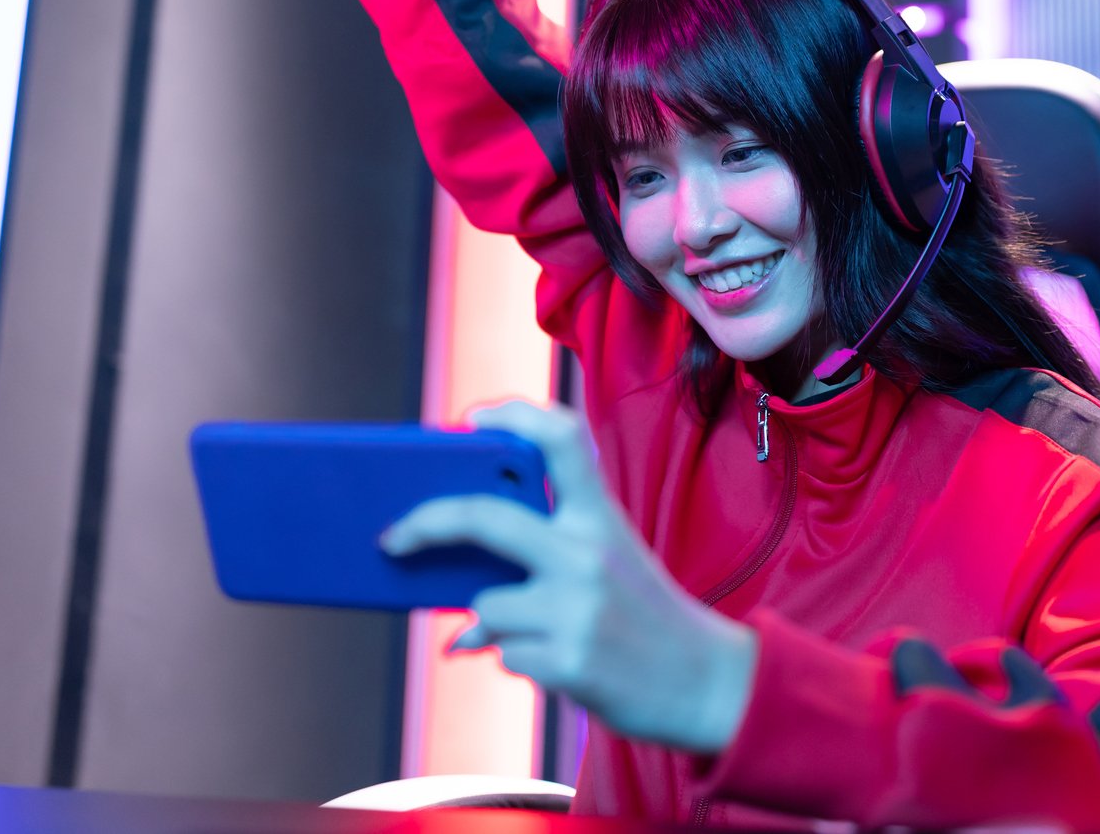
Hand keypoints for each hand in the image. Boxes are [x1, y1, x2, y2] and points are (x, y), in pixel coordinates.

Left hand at [381, 400, 757, 753]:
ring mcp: (575, 608)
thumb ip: (551, 547)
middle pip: (482, 516)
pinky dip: (517, 658)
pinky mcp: (566, 662)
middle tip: (391, 537)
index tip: (469, 421)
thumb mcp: (613, 560)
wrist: (708, 683)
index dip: (511, 416)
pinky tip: (559, 662)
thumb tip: (464, 579)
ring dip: (495, 622)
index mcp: (602, 517)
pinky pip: (502, 653)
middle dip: (424, 523)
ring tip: (543, 632)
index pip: (559, 438)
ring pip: (484, 604)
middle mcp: (587, 553)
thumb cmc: (647, 615)